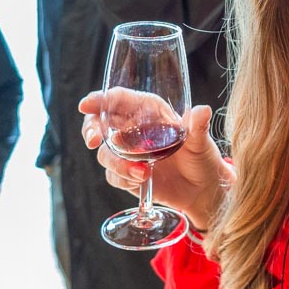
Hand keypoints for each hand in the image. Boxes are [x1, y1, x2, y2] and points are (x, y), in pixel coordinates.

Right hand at [80, 91, 234, 230]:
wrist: (202, 189)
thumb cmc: (202, 157)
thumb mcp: (201, 141)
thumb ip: (198, 126)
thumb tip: (203, 110)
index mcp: (150, 111)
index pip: (119, 99)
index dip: (100, 99)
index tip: (85, 105)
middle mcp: (135, 129)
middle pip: (100, 123)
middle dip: (91, 130)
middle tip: (94, 141)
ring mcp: (129, 153)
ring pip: (105, 153)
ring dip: (117, 163)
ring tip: (142, 173)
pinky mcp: (127, 174)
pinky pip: (113, 176)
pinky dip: (122, 178)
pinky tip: (141, 181)